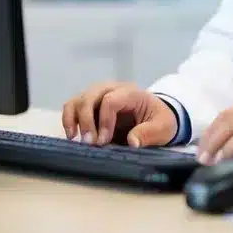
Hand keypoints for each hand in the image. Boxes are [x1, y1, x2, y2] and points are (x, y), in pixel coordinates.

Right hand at [61, 82, 177, 147]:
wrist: (156, 116)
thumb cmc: (160, 120)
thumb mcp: (163, 127)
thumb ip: (149, 133)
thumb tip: (132, 142)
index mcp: (130, 92)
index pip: (110, 100)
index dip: (104, 121)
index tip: (103, 141)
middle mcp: (111, 89)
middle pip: (90, 96)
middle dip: (86, 120)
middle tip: (89, 143)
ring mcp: (99, 95)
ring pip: (78, 100)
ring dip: (73, 119)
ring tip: (75, 139)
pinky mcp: (91, 105)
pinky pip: (73, 107)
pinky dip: (69, 119)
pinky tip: (72, 135)